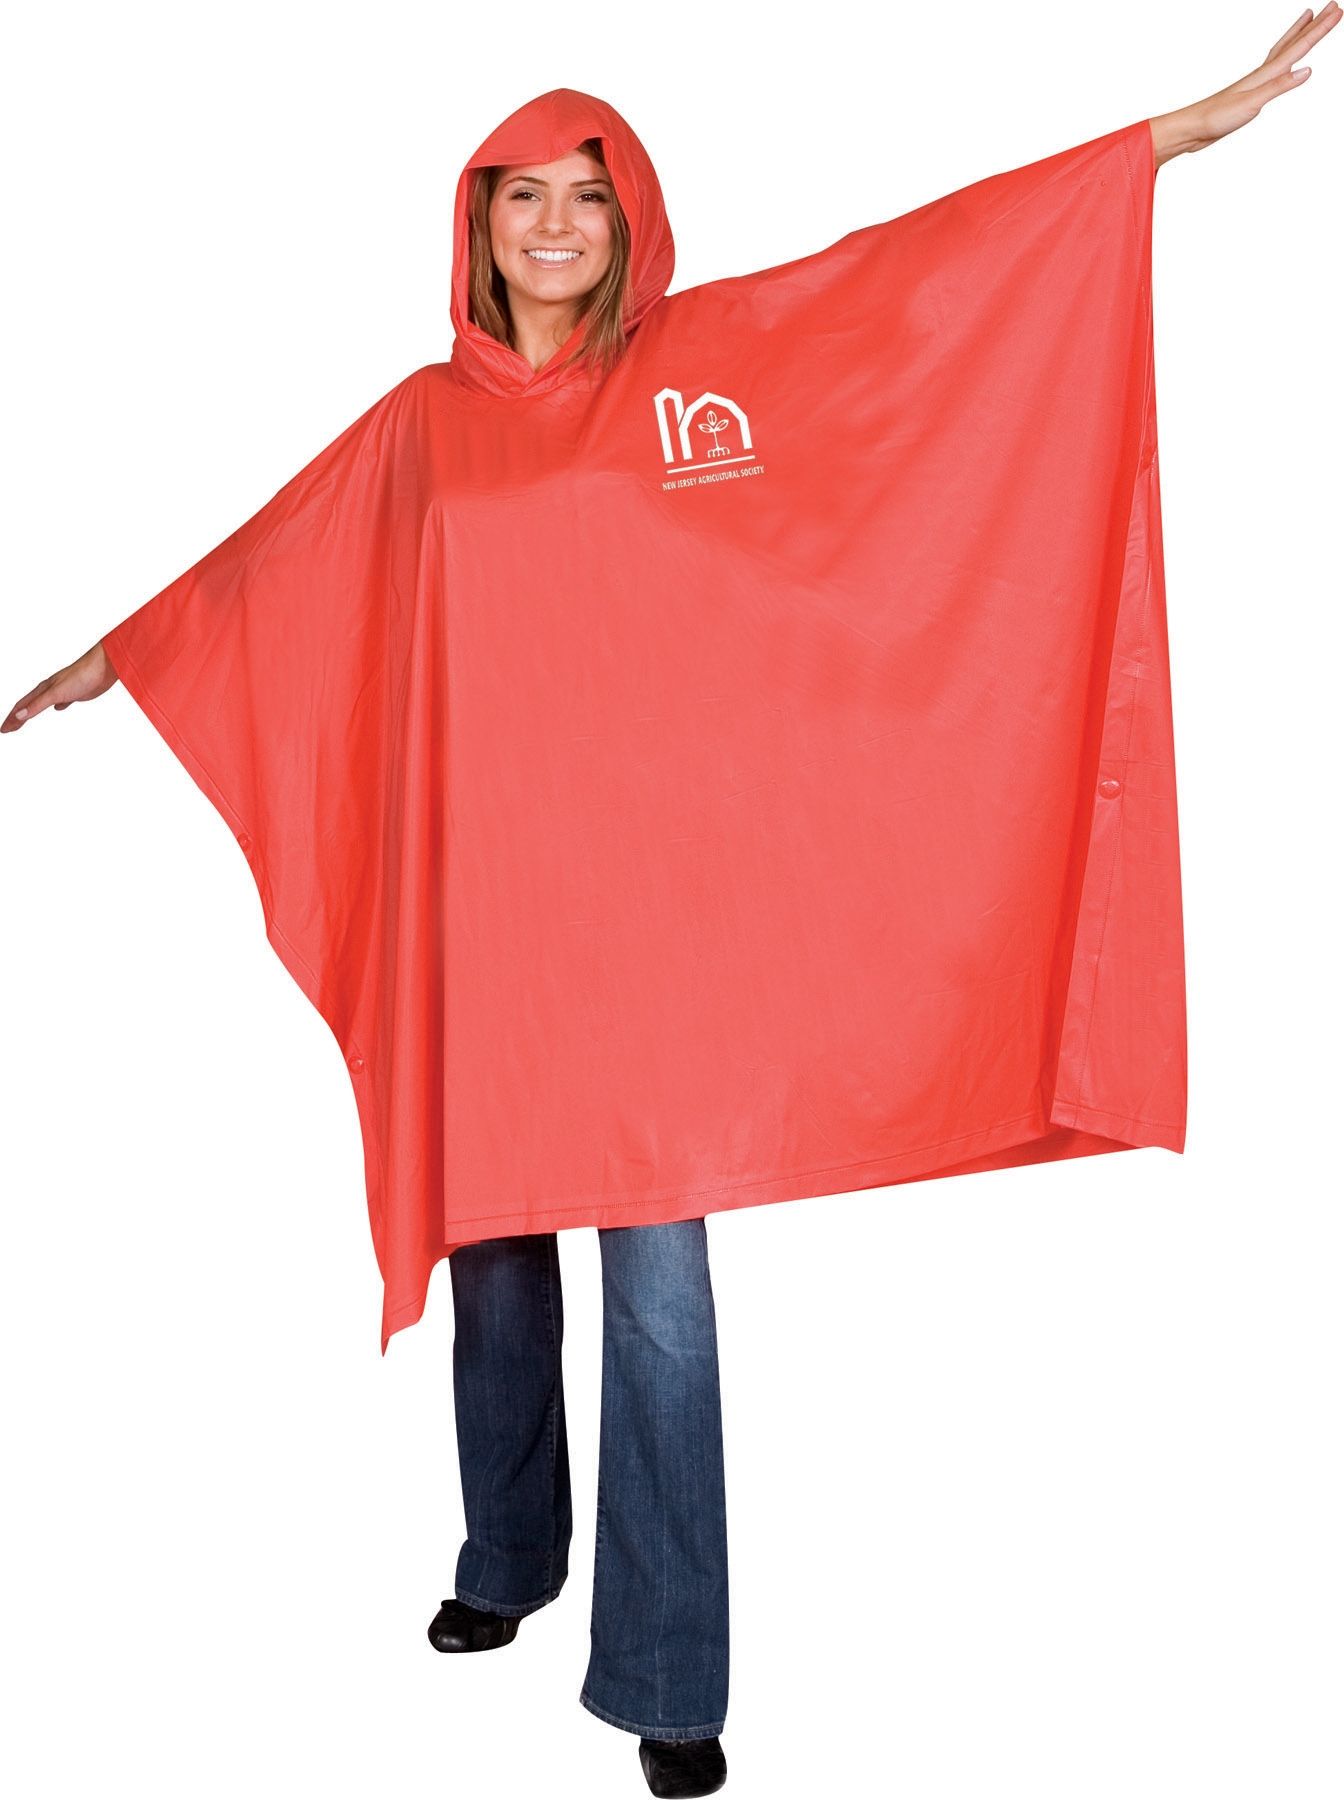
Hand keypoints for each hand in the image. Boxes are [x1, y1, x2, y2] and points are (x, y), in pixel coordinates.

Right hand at [2, 640, 119, 732]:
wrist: (103, 667)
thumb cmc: (80, 676)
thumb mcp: (56, 693)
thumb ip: (38, 705)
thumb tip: (19, 716)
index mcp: (43, 689)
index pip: (22, 706)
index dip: (12, 718)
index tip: (4, 730)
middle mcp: (50, 689)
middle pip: (29, 705)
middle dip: (17, 718)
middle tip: (8, 729)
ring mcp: (62, 690)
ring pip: (42, 702)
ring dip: (32, 711)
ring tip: (27, 718)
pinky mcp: (76, 693)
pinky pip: (62, 701)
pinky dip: (57, 705)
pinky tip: (60, 707)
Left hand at [1149, 4, 1338, 167]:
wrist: (1192, 129)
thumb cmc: (1216, 117)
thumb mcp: (1251, 103)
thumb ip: (1278, 86)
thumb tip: (1307, 70)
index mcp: (1266, 74)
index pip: (1299, 47)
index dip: (1319, 29)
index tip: (1337, 11)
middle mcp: (1262, 74)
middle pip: (1293, 43)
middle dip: (1314, 26)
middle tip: (1332, 7)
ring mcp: (1256, 82)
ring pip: (1283, 52)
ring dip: (1298, 35)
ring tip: (1309, 19)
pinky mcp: (1250, 93)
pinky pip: (1275, 69)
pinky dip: (1284, 59)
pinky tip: (1284, 63)